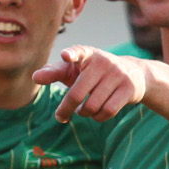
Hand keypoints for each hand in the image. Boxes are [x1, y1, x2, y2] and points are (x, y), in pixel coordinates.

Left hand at [34, 46, 152, 122]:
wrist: (133, 73)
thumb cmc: (93, 73)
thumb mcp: (74, 69)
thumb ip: (54, 72)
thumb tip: (35, 77)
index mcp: (87, 54)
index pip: (79, 51)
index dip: (72, 54)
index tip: (65, 56)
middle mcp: (103, 62)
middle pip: (77, 93)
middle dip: (65, 109)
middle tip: (60, 117)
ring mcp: (118, 75)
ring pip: (92, 106)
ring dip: (83, 113)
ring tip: (82, 109)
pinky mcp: (128, 88)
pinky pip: (107, 111)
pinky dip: (97, 117)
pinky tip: (95, 114)